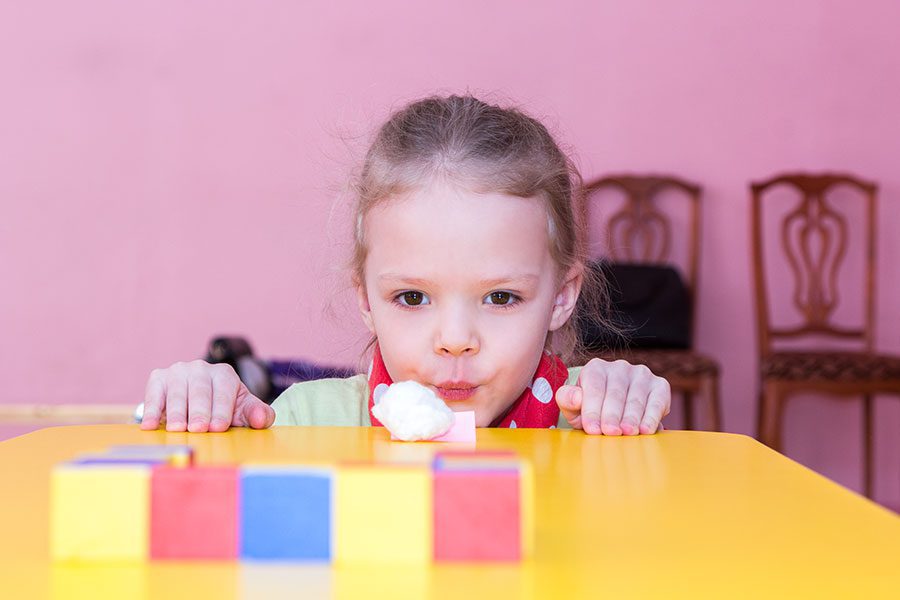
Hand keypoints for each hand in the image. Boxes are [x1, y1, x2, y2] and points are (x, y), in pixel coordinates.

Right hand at [141, 360, 274, 431]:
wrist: (196, 401)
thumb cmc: (223, 408)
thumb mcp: (242, 410)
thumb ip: (257, 414)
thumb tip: (261, 419)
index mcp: (224, 374)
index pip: (223, 391)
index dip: (221, 410)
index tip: (218, 427)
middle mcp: (200, 368)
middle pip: (199, 391)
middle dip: (199, 411)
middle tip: (198, 429)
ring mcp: (178, 371)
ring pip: (176, 392)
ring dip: (176, 412)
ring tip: (176, 429)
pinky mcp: (159, 378)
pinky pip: (154, 394)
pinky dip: (151, 410)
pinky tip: (149, 425)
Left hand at [555, 358, 670, 434]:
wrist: (614, 413)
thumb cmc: (592, 409)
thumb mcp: (573, 407)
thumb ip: (567, 400)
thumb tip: (577, 397)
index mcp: (595, 369)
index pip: (594, 388)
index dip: (592, 410)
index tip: (592, 429)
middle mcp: (619, 368)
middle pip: (615, 393)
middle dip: (612, 415)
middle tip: (610, 433)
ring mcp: (641, 375)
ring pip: (636, 398)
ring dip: (632, 417)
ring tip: (628, 433)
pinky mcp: (660, 385)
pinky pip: (657, 401)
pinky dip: (651, 416)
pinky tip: (646, 430)